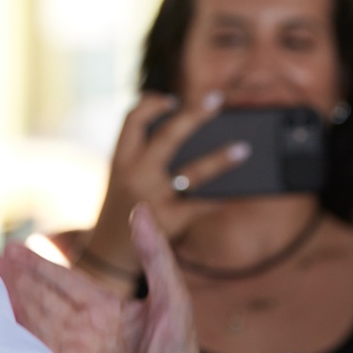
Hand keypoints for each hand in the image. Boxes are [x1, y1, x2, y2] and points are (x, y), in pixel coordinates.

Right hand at [0, 204, 199, 352]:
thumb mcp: (173, 301)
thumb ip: (155, 255)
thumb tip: (142, 210)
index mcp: (109, 312)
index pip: (66, 283)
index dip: (39, 265)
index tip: (13, 249)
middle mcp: (88, 333)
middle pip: (43, 300)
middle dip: (15, 281)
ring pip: (34, 323)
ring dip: (9, 303)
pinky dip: (14, 338)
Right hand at [79, 92, 249, 278]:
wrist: (108, 252)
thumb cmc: (125, 203)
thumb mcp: (123, 174)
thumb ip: (146, 152)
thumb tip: (202, 136)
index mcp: (120, 158)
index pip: (133, 119)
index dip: (153, 104)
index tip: (174, 100)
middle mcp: (134, 175)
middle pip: (169, 136)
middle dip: (195, 115)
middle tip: (218, 100)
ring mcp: (152, 199)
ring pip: (194, 172)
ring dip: (222, 159)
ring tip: (244, 149)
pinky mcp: (169, 221)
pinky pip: (203, 204)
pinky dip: (221, 196)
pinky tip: (238, 190)